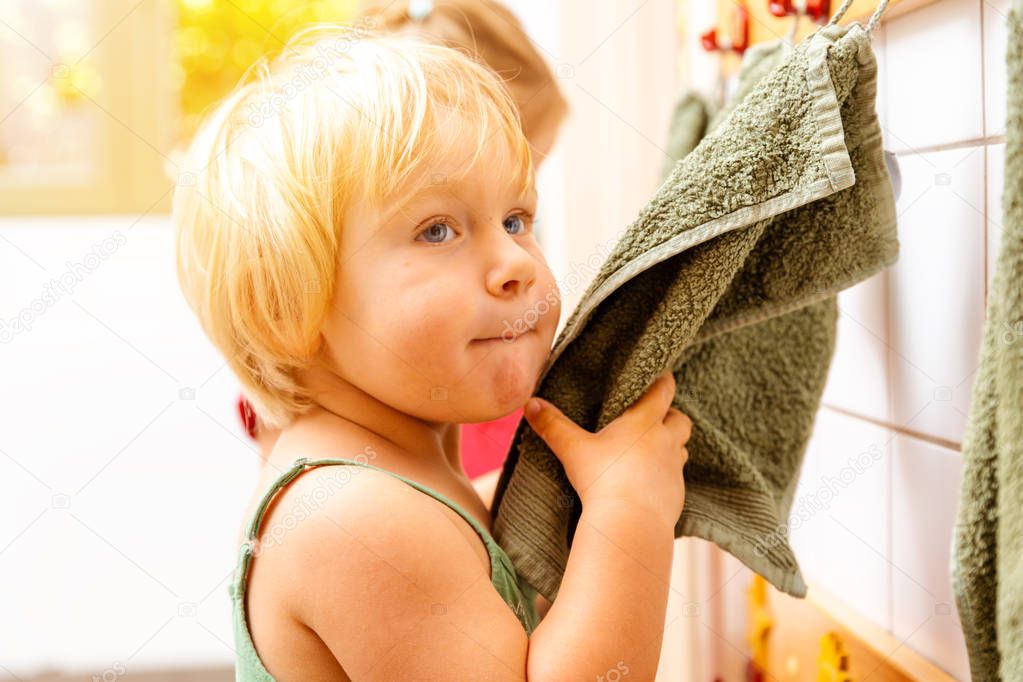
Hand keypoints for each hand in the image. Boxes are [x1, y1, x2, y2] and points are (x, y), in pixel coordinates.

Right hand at [522, 371, 690, 525]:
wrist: (629, 525)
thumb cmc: (603, 481)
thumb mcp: (573, 450)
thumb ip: (552, 425)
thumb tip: (530, 404)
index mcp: (645, 422)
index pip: (664, 390)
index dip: (663, 380)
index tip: (659, 376)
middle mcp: (666, 441)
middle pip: (681, 420)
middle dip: (671, 416)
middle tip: (654, 418)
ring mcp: (674, 469)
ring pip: (682, 448)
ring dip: (671, 446)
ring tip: (650, 450)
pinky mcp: (677, 494)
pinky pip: (676, 478)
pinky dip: (665, 475)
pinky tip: (647, 483)